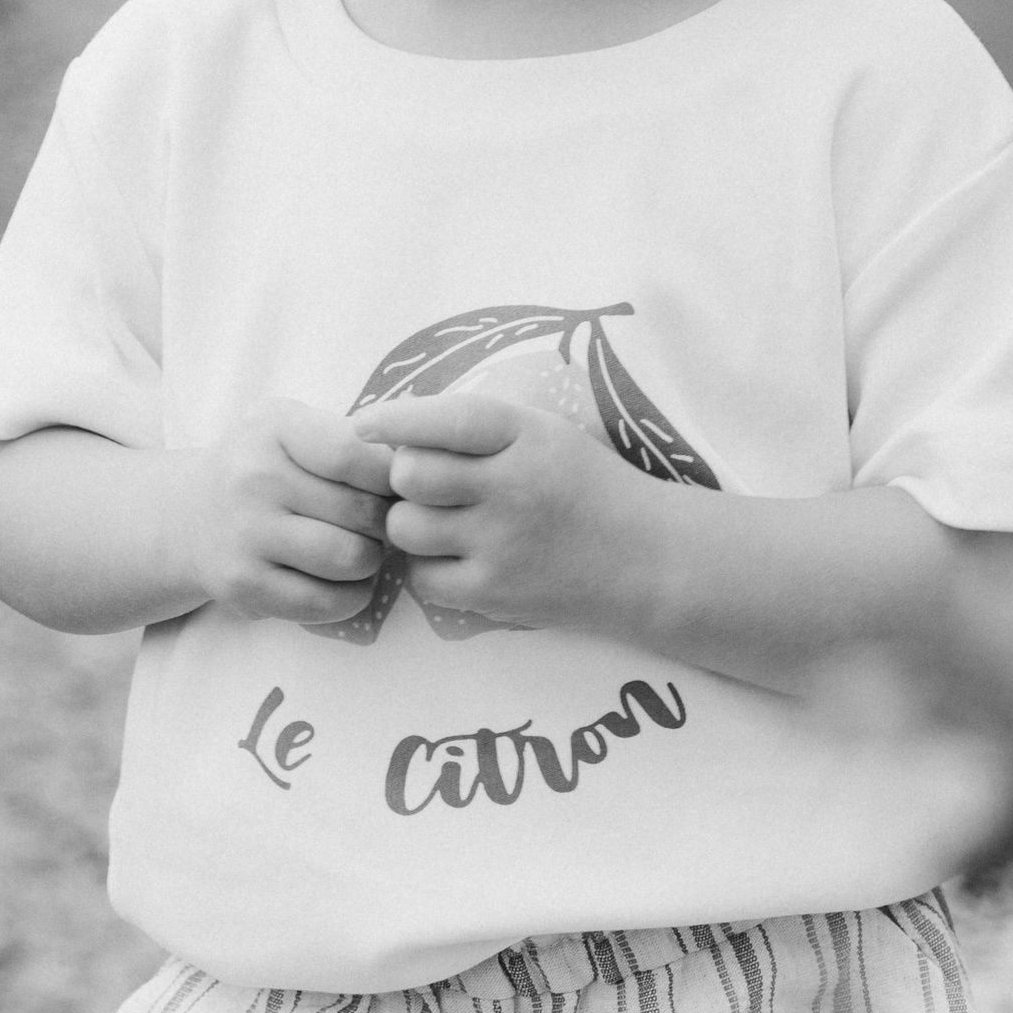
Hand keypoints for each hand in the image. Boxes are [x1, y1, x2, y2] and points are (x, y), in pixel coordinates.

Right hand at [184, 401, 394, 625]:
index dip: (392, 476)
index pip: (355, 454)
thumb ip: (350, 438)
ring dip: (372, 561)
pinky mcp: (244, 586)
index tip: (397, 485)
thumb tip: (422, 466)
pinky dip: (351, 596)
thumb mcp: (294, 428)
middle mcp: (253, 479)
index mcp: (274, 428)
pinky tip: (341, 580)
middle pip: (363, 512)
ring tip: (361, 549)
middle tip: (379, 523)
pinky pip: (327, 602)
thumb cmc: (264, 467)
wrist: (190, 517)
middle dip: (387, 523)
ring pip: (352, 559)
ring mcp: (245, 535)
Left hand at [360, 391, 636, 631]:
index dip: (396, 419)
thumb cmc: (587, 488)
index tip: (363, 425)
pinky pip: (422, 578)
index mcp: (526, 435)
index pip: (445, 419)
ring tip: (445, 524)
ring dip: (412, 524)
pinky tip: (460, 560)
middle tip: (425, 485)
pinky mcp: (495, 593)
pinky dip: (430, 569)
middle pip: (409, 475)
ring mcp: (502, 543)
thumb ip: (479, 428)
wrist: (648, 560)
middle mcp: (512, 485)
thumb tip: (391, 427)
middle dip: (405, 479)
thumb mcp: (546, 435)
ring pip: (405, 528)